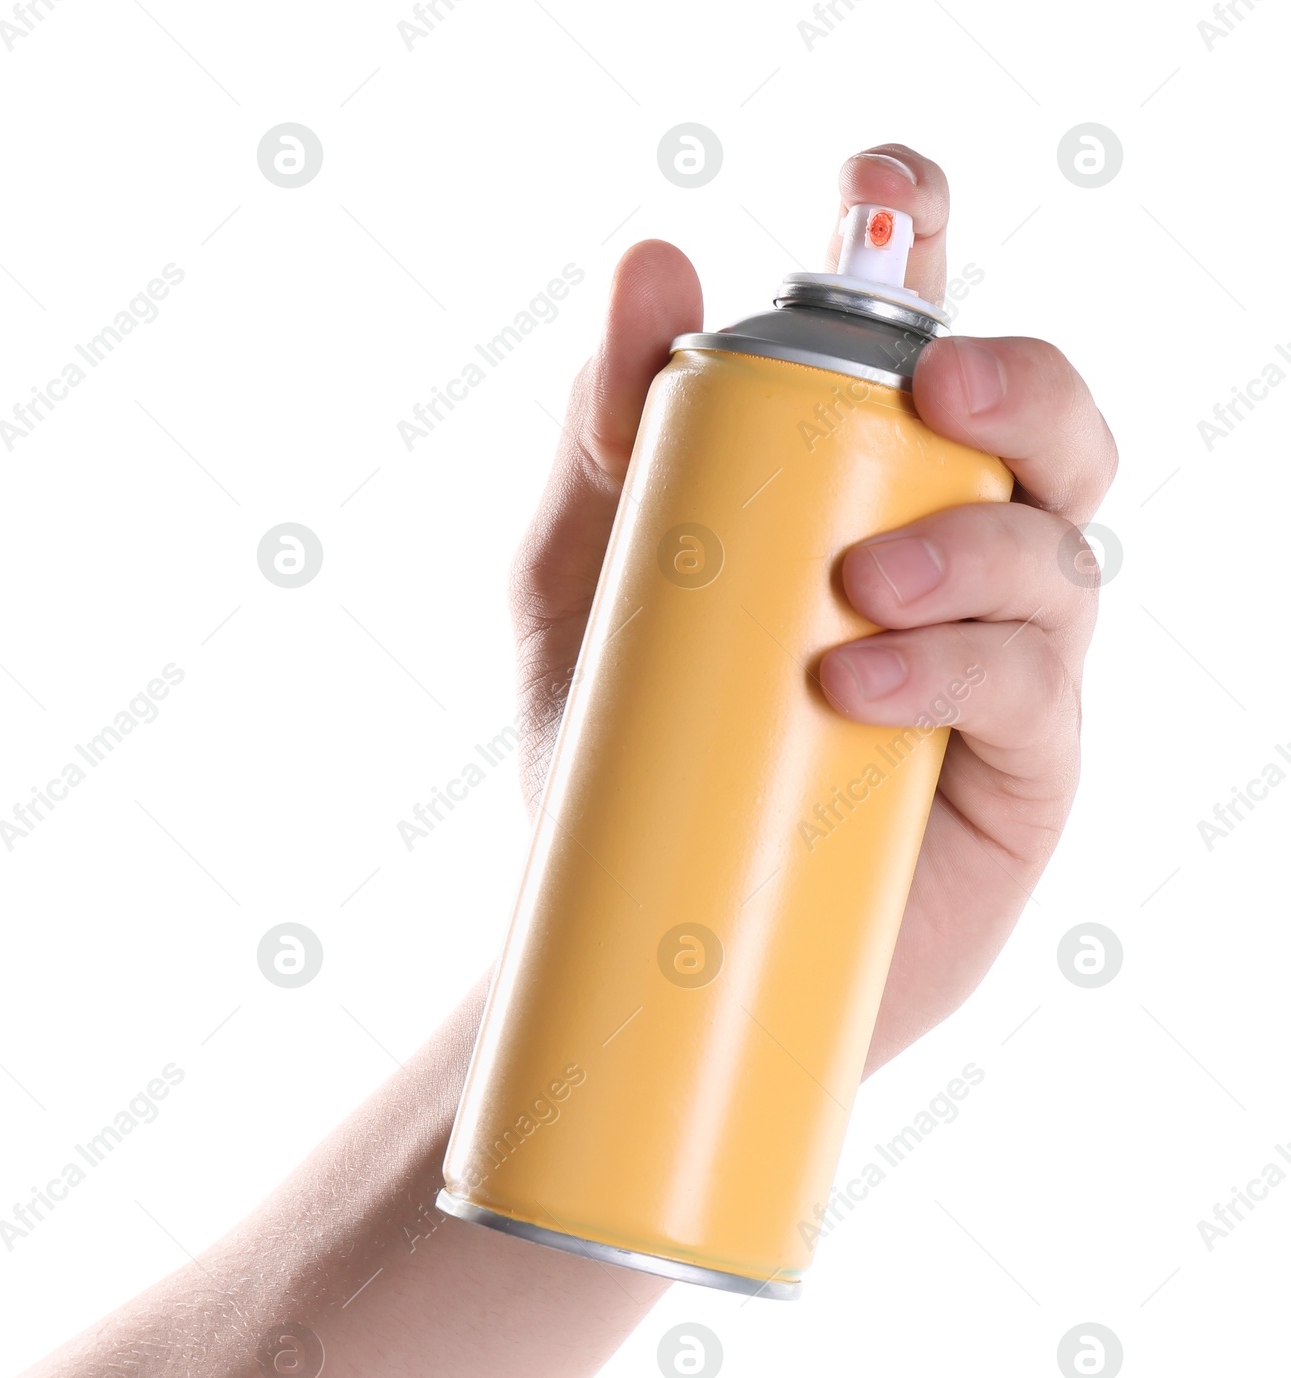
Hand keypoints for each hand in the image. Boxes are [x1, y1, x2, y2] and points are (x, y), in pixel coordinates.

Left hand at [507, 143, 1116, 1070]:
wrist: (637, 925)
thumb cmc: (615, 741)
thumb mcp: (582, 576)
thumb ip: (613, 434)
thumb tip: (654, 268)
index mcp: (853, 492)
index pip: (919, 345)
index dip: (924, 246)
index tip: (884, 190)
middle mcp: (945, 556)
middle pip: (1045, 427)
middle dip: (1017, 378)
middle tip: (937, 382)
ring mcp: (995, 663)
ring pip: (1056, 552)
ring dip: (972, 542)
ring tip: (853, 589)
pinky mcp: (1017, 769)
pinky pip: (1032, 689)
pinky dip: (957, 665)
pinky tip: (859, 678)